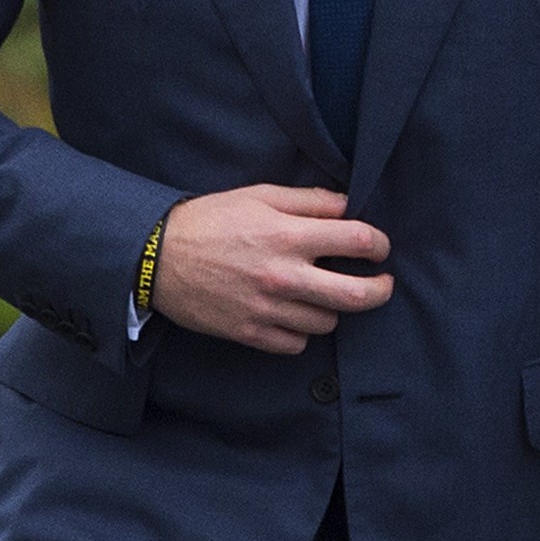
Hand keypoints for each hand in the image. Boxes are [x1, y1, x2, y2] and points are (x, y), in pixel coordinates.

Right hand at [149, 184, 393, 353]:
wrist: (157, 257)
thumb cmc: (209, 221)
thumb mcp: (258, 195)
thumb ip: (307, 201)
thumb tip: (347, 206)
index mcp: (288, 235)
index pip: (358, 241)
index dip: (379, 244)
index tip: (378, 247)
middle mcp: (283, 276)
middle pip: (357, 295)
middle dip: (381, 290)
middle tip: (382, 284)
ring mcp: (268, 309)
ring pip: (327, 323)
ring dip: (332, 309)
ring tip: (322, 295)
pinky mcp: (250, 333)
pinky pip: (296, 345)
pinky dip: (301, 333)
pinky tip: (293, 315)